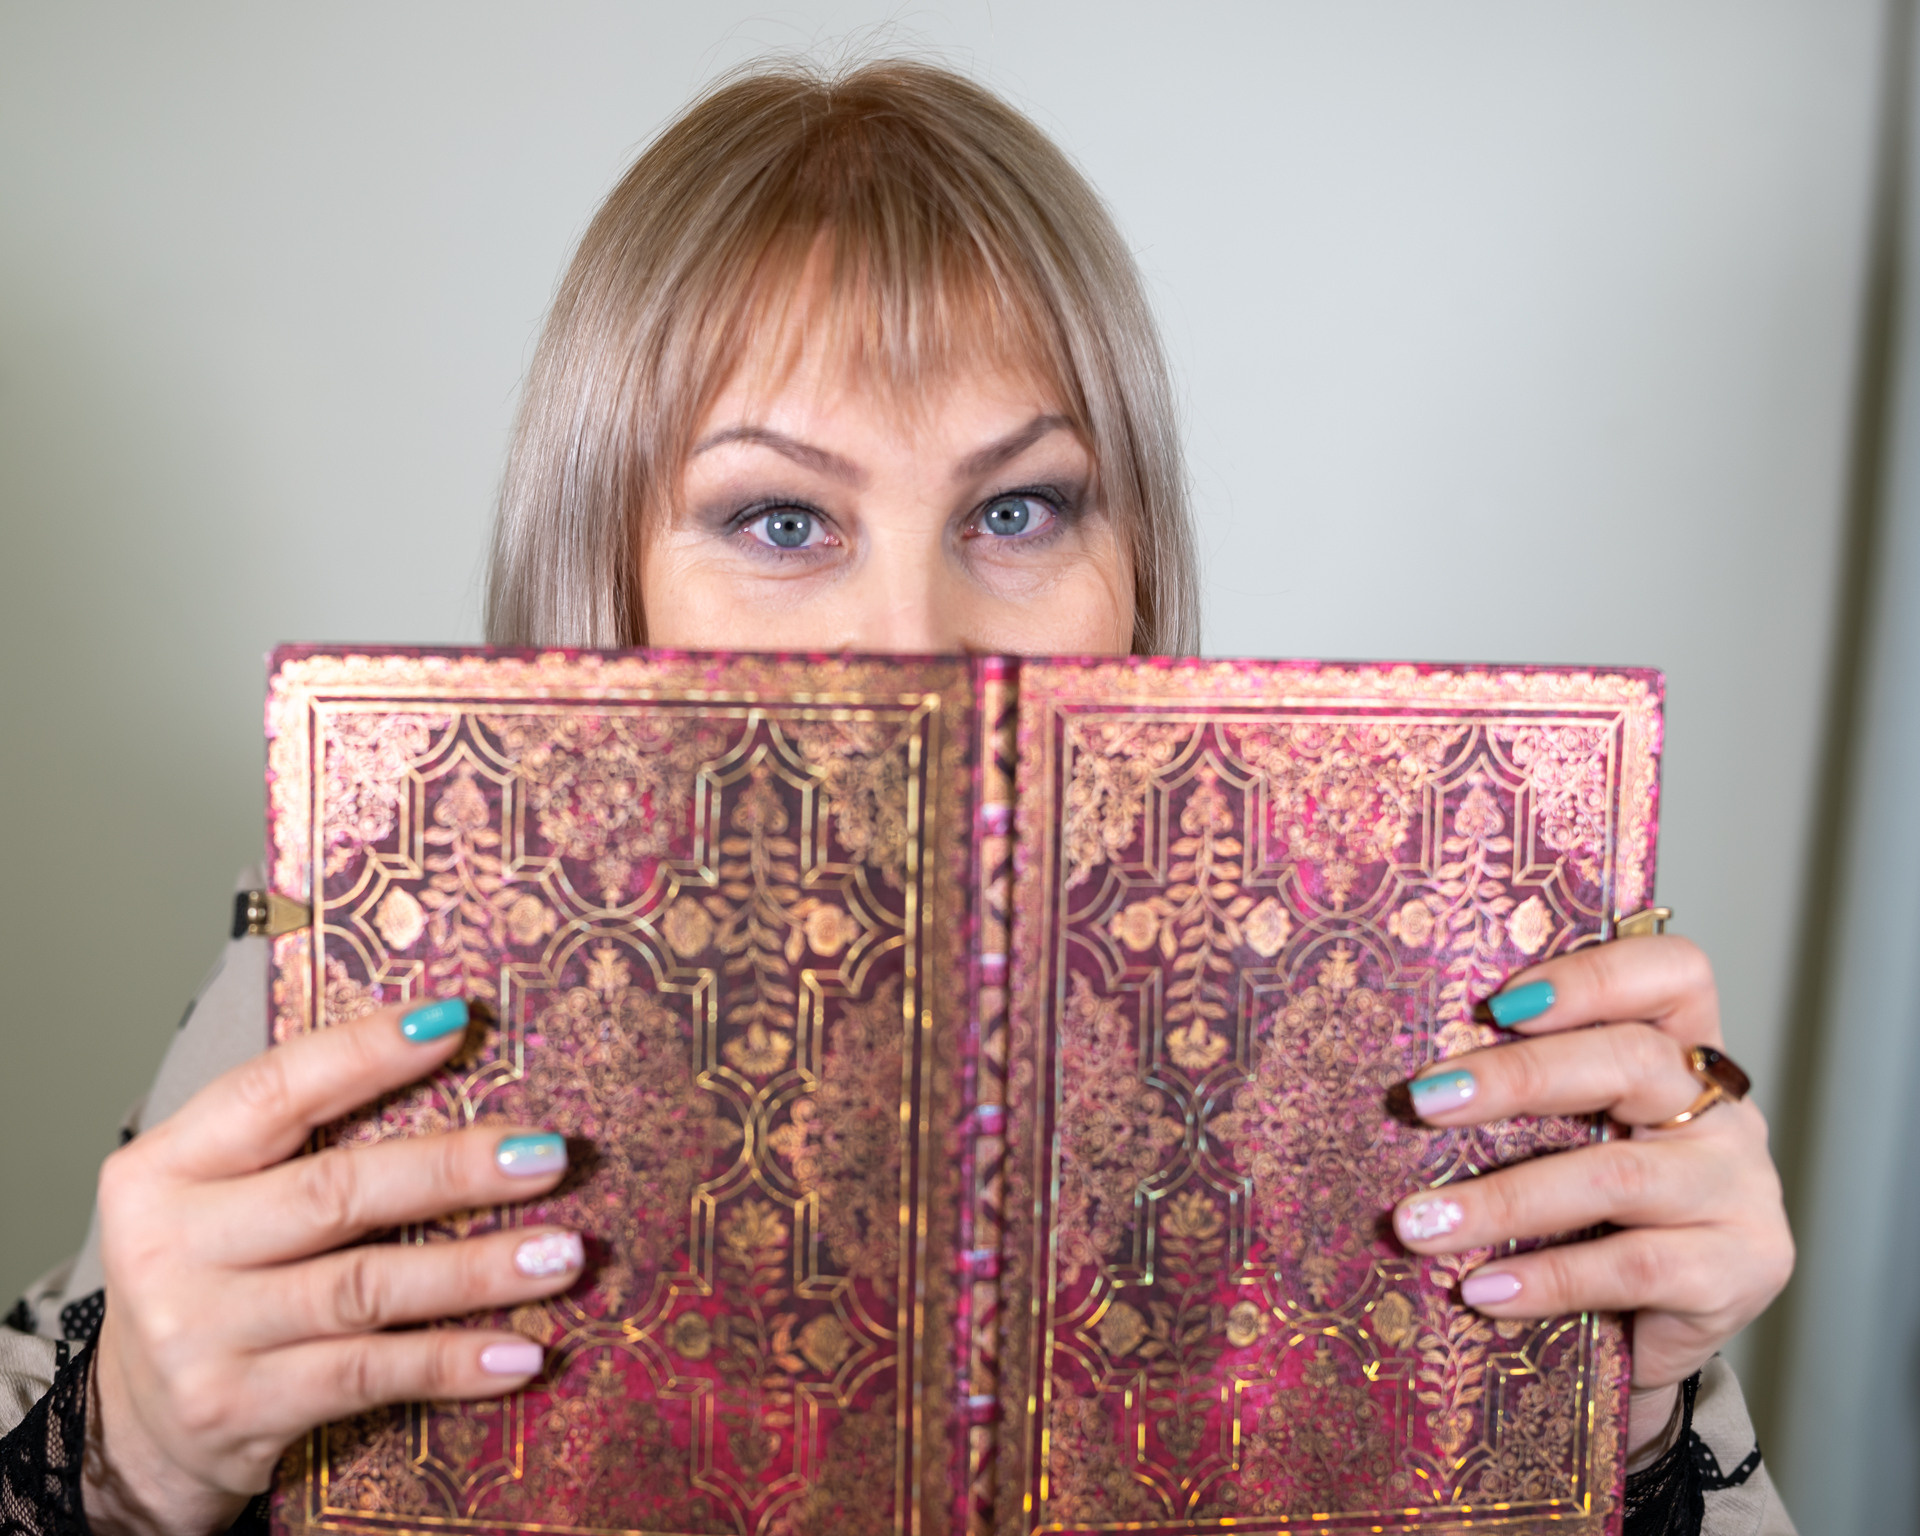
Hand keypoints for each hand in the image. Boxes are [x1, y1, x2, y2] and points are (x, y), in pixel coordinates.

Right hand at [87, 999, 581, 1535]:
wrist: (140, 1424)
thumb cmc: (213, 1276)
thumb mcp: (223, 1193)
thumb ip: (303, 1136)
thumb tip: (452, 1053)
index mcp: (166, 1166)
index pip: (272, 1091)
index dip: (366, 1052)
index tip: (457, 1020)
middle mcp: (170, 1246)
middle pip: (335, 1191)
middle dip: (454, 1170)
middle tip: (548, 1155)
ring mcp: (198, 1334)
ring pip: (365, 1288)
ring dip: (478, 1269)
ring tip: (564, 1252)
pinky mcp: (236, 1410)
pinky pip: (370, 1377)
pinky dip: (454, 1362)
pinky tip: (523, 1353)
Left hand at [1389, 936, 1793, 1462]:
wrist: (1658, 1337)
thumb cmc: (1595, 1212)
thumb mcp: (1570, 1138)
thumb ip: (1526, 1099)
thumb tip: (1409, 1084)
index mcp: (1682, 1053)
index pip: (1672, 974)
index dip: (1595, 975)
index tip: (1498, 1003)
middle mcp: (1722, 1110)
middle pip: (1632, 1061)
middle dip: (1517, 1078)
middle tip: (1422, 1101)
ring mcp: (1739, 1189)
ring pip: (1616, 1176)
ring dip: (1503, 1200)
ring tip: (1420, 1224)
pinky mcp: (1743, 1270)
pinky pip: (1631, 1267)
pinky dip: (1545, 1279)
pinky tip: (1480, 1291)